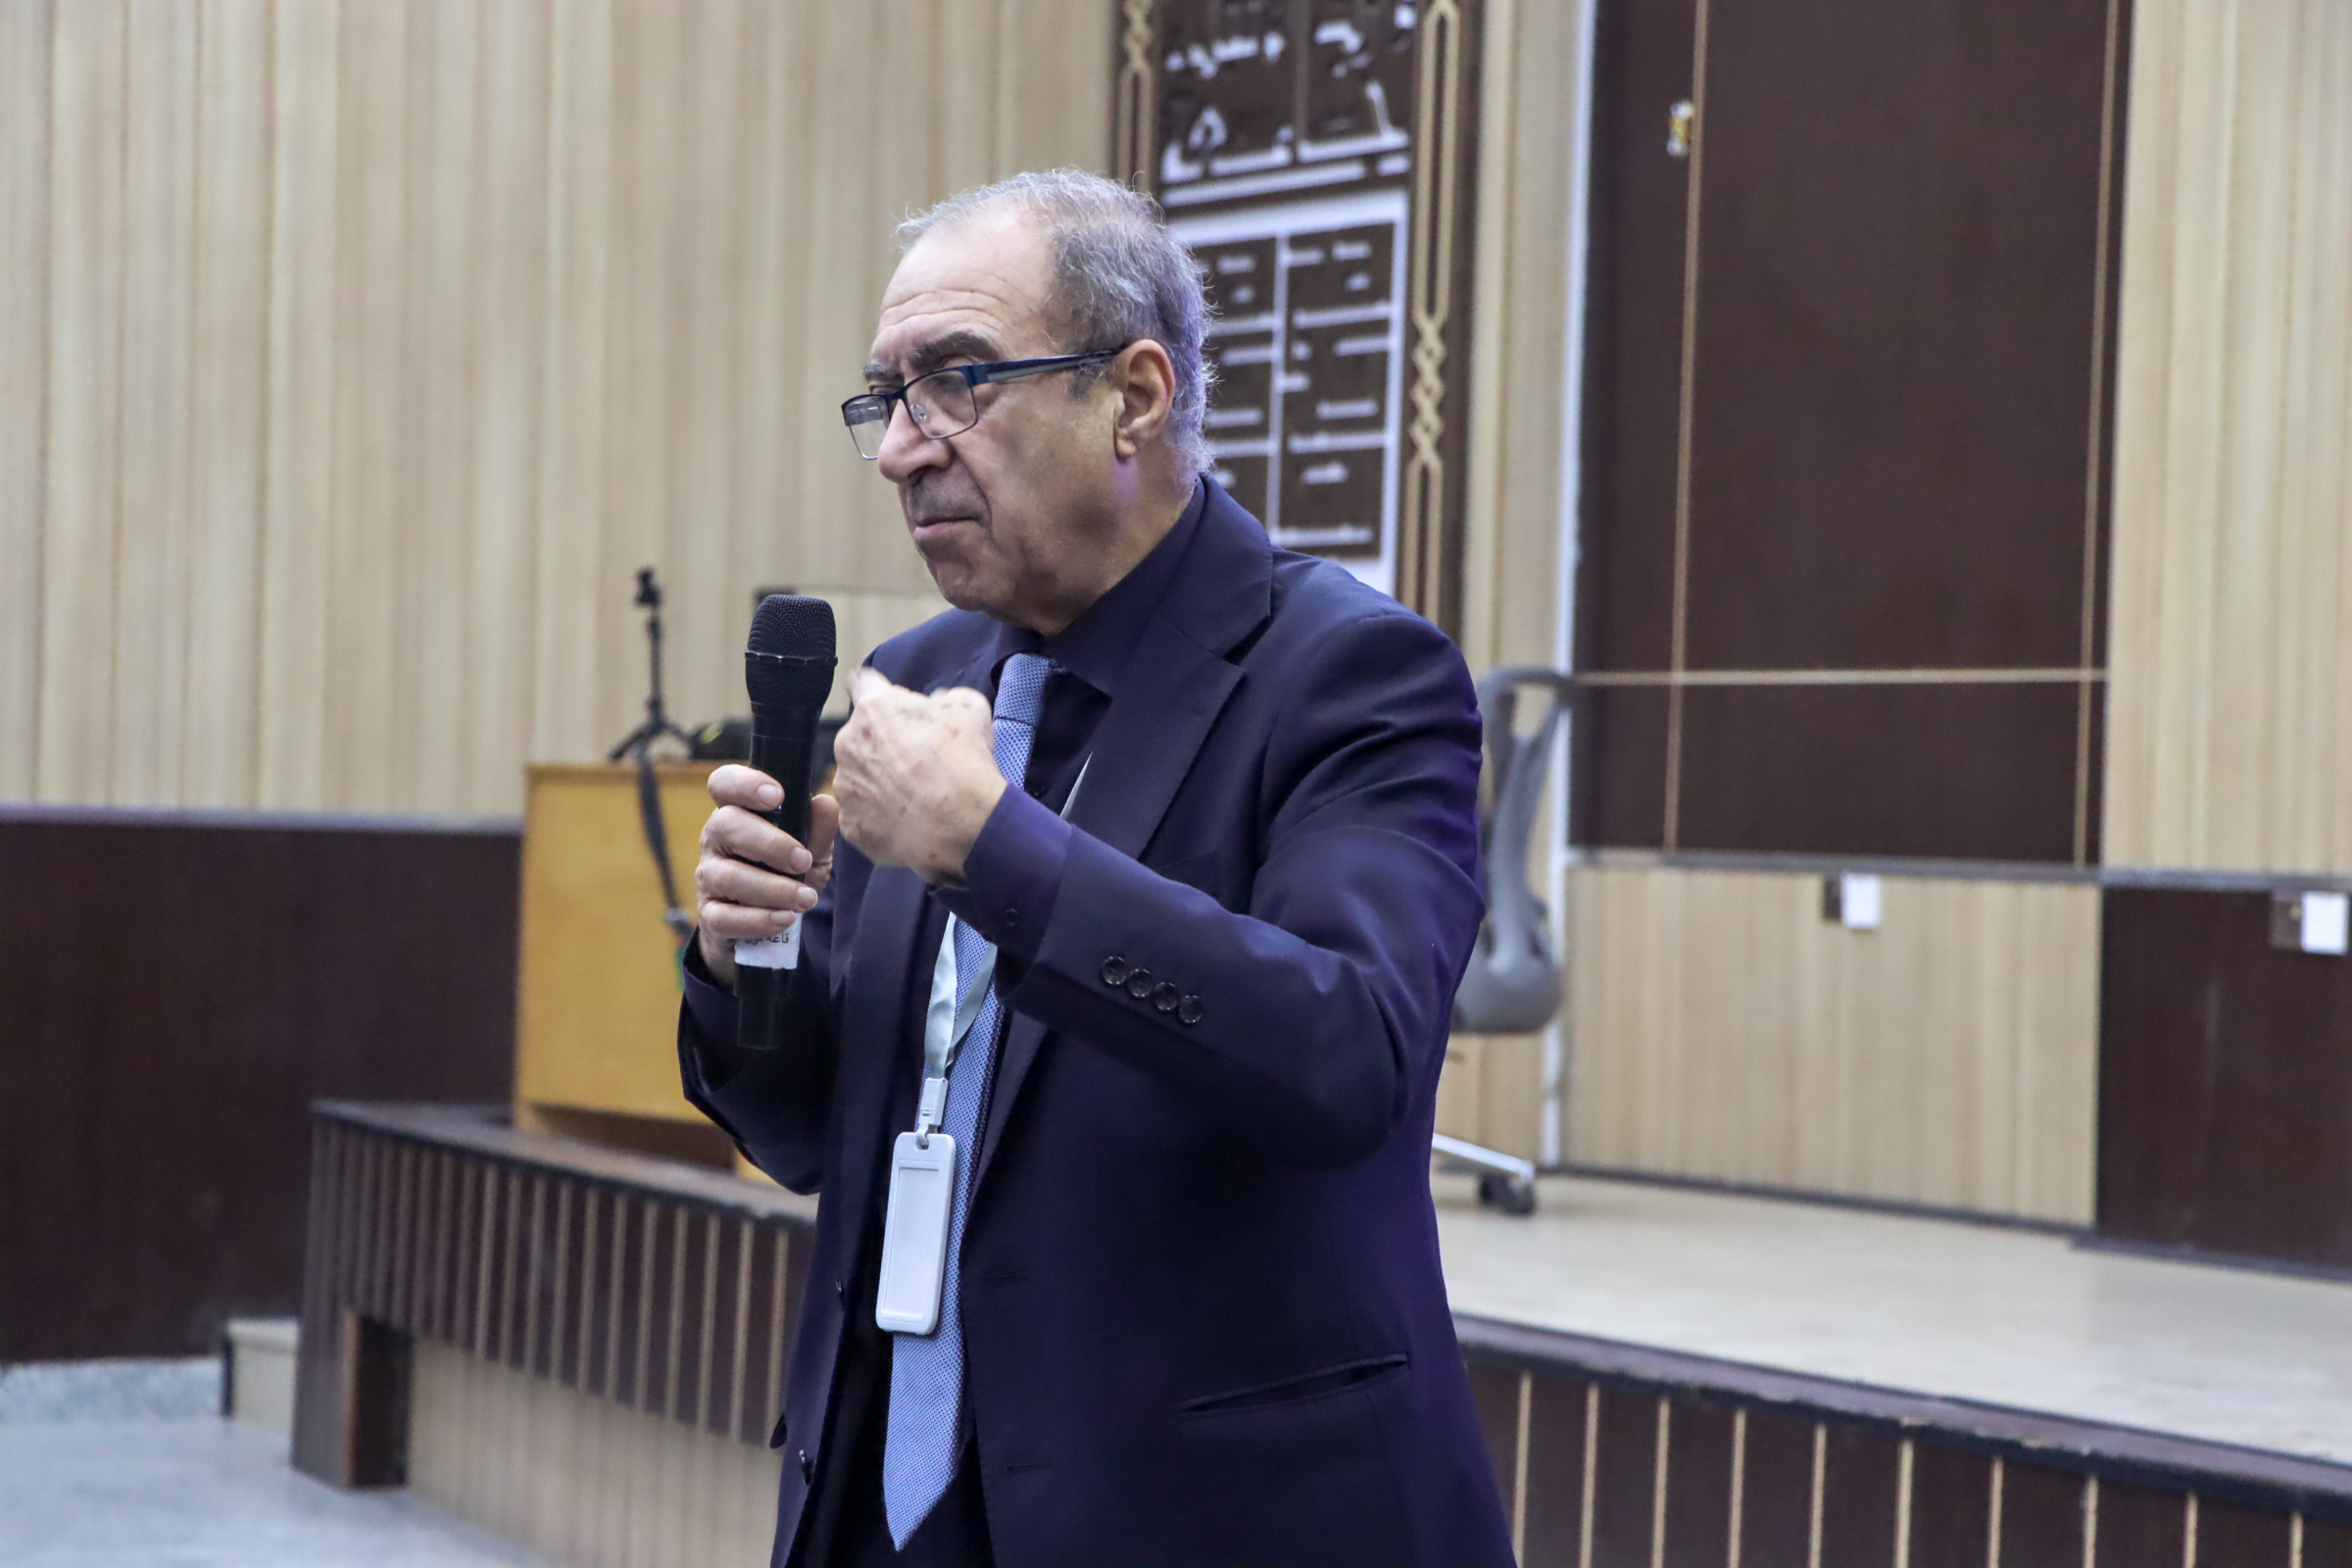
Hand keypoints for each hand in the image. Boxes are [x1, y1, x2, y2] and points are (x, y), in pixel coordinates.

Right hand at [693, 764, 840, 989]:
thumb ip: (818, 828)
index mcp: (738, 813)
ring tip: (806, 898)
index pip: (724, 784)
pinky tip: (785, 919)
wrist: (769, 924)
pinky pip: (724, 918)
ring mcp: (708, 878)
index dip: (744, 784)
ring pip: (727, 876)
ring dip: (773, 889)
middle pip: (724, 825)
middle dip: (769, 843)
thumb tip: (826, 804)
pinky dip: (758, 920)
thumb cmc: (786, 872)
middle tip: (803, 861)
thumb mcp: (811, 849)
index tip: (777, 796)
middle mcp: (715, 840)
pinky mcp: (710, 916)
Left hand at [831, 666, 1005, 883]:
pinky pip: (863, 813)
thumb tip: (936, 703)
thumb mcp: (971, 709)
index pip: (863, 683)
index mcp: (874, 708)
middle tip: (918, 760)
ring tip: (914, 795)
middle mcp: (848, 743)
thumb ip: (946, 697)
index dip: (879, 690)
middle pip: (862, 735)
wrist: (964, 828)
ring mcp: (845, 786)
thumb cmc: (966, 764)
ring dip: (880, 780)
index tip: (888, 704)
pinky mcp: (850, 823)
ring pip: (860, 775)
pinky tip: (908, 819)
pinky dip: (880, 814)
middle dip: (884, 743)